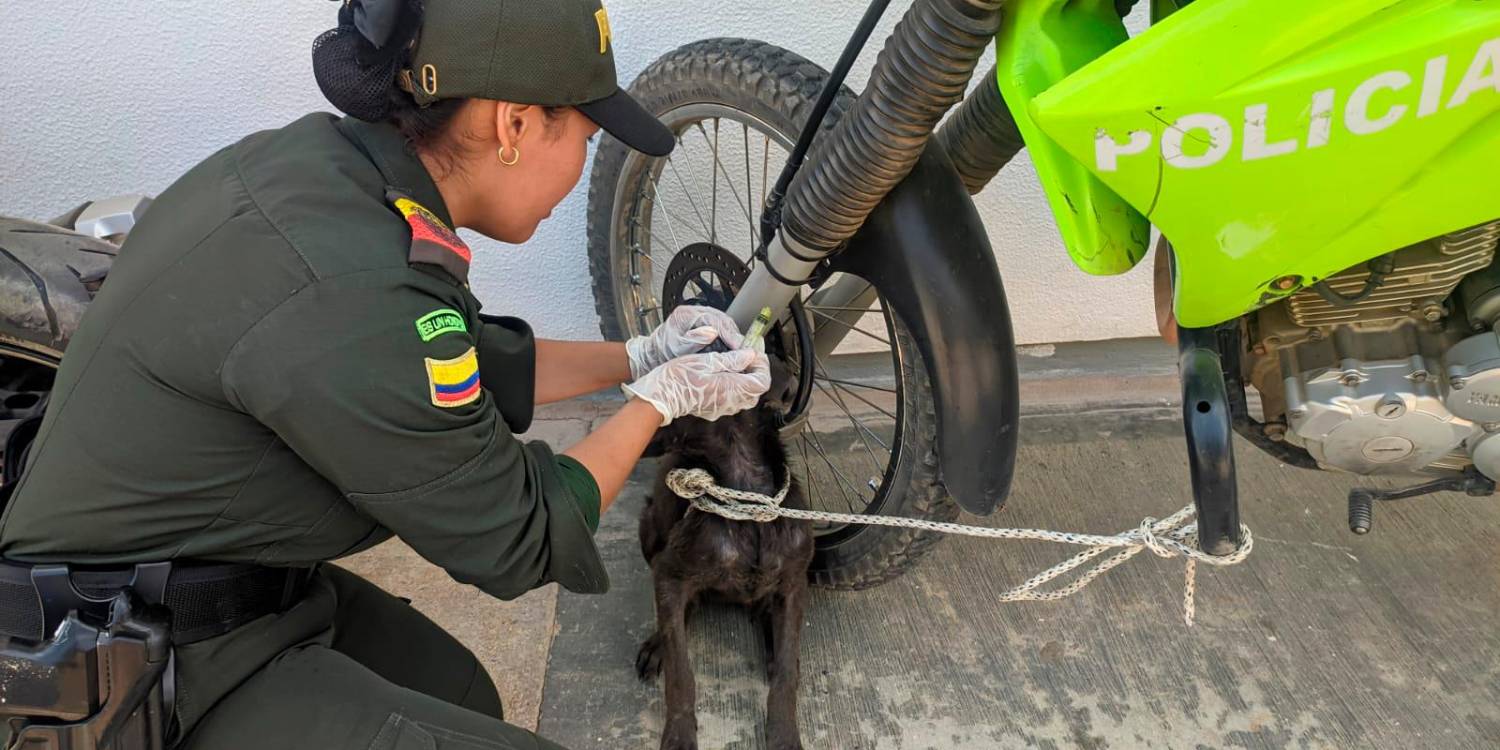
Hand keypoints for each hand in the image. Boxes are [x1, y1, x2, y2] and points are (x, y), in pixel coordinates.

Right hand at [621, 349, 770, 424]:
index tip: (755, 351)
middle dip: (756, 371)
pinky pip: (733, 399)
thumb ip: (731, 359)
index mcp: (730, 388)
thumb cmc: (678, 377)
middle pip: (756, 389)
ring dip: (746, 378)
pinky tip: (725, 372)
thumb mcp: (706, 360)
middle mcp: (729, 401)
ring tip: (737, 361)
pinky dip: (735, 385)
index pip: (761, 382)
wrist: (660, 396)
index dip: (763, 365)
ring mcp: (721, 407)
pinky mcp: (713, 408)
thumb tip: (749, 355)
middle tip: (748, 354)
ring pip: (746, 395)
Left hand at [625, 306, 745, 379]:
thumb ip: (693, 339)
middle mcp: (695, 313)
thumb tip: (712, 332)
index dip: (730, 334)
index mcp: (687, 314)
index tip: (739, 347)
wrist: (652, 357)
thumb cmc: (661, 352)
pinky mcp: (702, 326)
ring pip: (724, 325)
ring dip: (733, 338)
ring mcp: (700, 318)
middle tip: (746, 351)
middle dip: (735, 336)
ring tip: (742, 352)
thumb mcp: (676, 347)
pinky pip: (721, 330)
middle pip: (723, 321)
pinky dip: (728, 340)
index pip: (716, 321)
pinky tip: (733, 351)